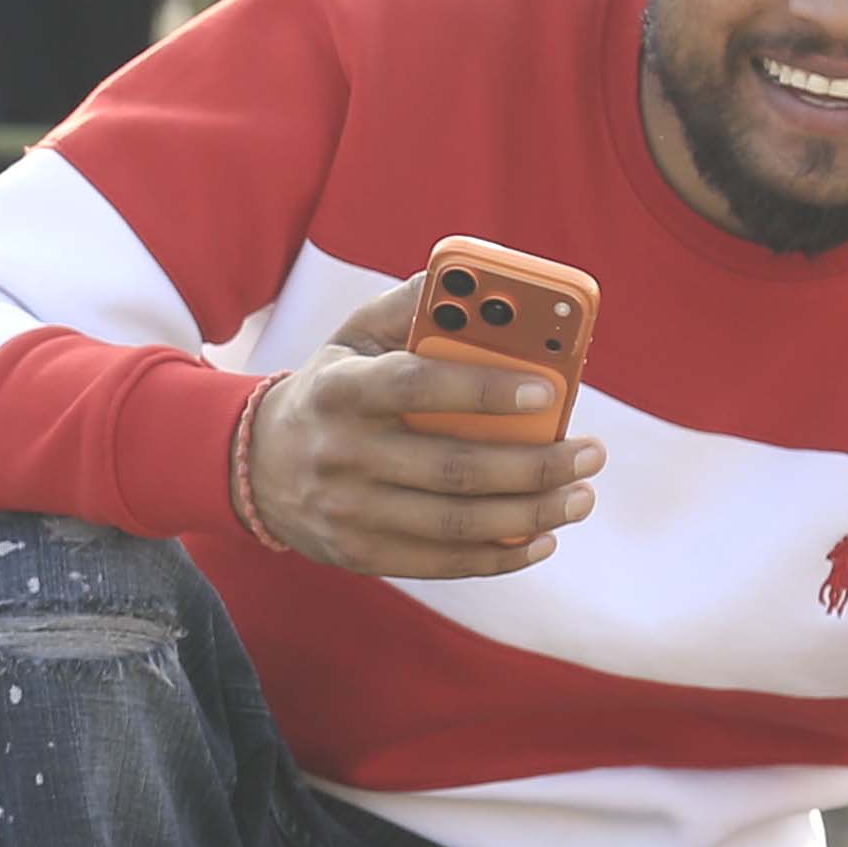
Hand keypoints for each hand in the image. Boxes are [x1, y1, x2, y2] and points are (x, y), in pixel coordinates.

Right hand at [231, 278, 604, 579]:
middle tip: (590, 453)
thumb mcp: (352, 338)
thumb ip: (409, 308)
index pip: (416, 387)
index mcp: (340, 390)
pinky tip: (542, 538)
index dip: (482, 390)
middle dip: (535, 465)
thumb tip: (475, 283)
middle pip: (453, 468)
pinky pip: (442, 562)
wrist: (256, 466)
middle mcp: (342, 454)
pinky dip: (500, 557)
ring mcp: (349, 512)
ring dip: (531, 514)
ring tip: (580, 496)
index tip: (546, 390)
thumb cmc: (330, 390)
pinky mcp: (360, 554)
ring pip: (456, 523)